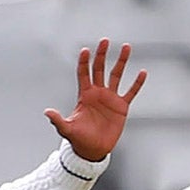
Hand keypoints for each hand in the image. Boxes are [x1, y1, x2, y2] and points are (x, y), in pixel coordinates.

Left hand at [48, 39, 145, 161]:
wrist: (94, 148)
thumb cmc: (78, 138)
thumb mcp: (67, 129)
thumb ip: (58, 120)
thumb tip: (47, 112)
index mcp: (84, 95)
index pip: (83, 74)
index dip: (84, 62)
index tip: (85, 50)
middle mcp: (97, 93)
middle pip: (100, 69)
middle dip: (102, 55)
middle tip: (105, 41)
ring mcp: (110, 98)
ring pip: (116, 75)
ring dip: (121, 61)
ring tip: (126, 47)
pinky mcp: (122, 107)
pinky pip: (131, 92)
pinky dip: (137, 83)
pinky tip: (142, 72)